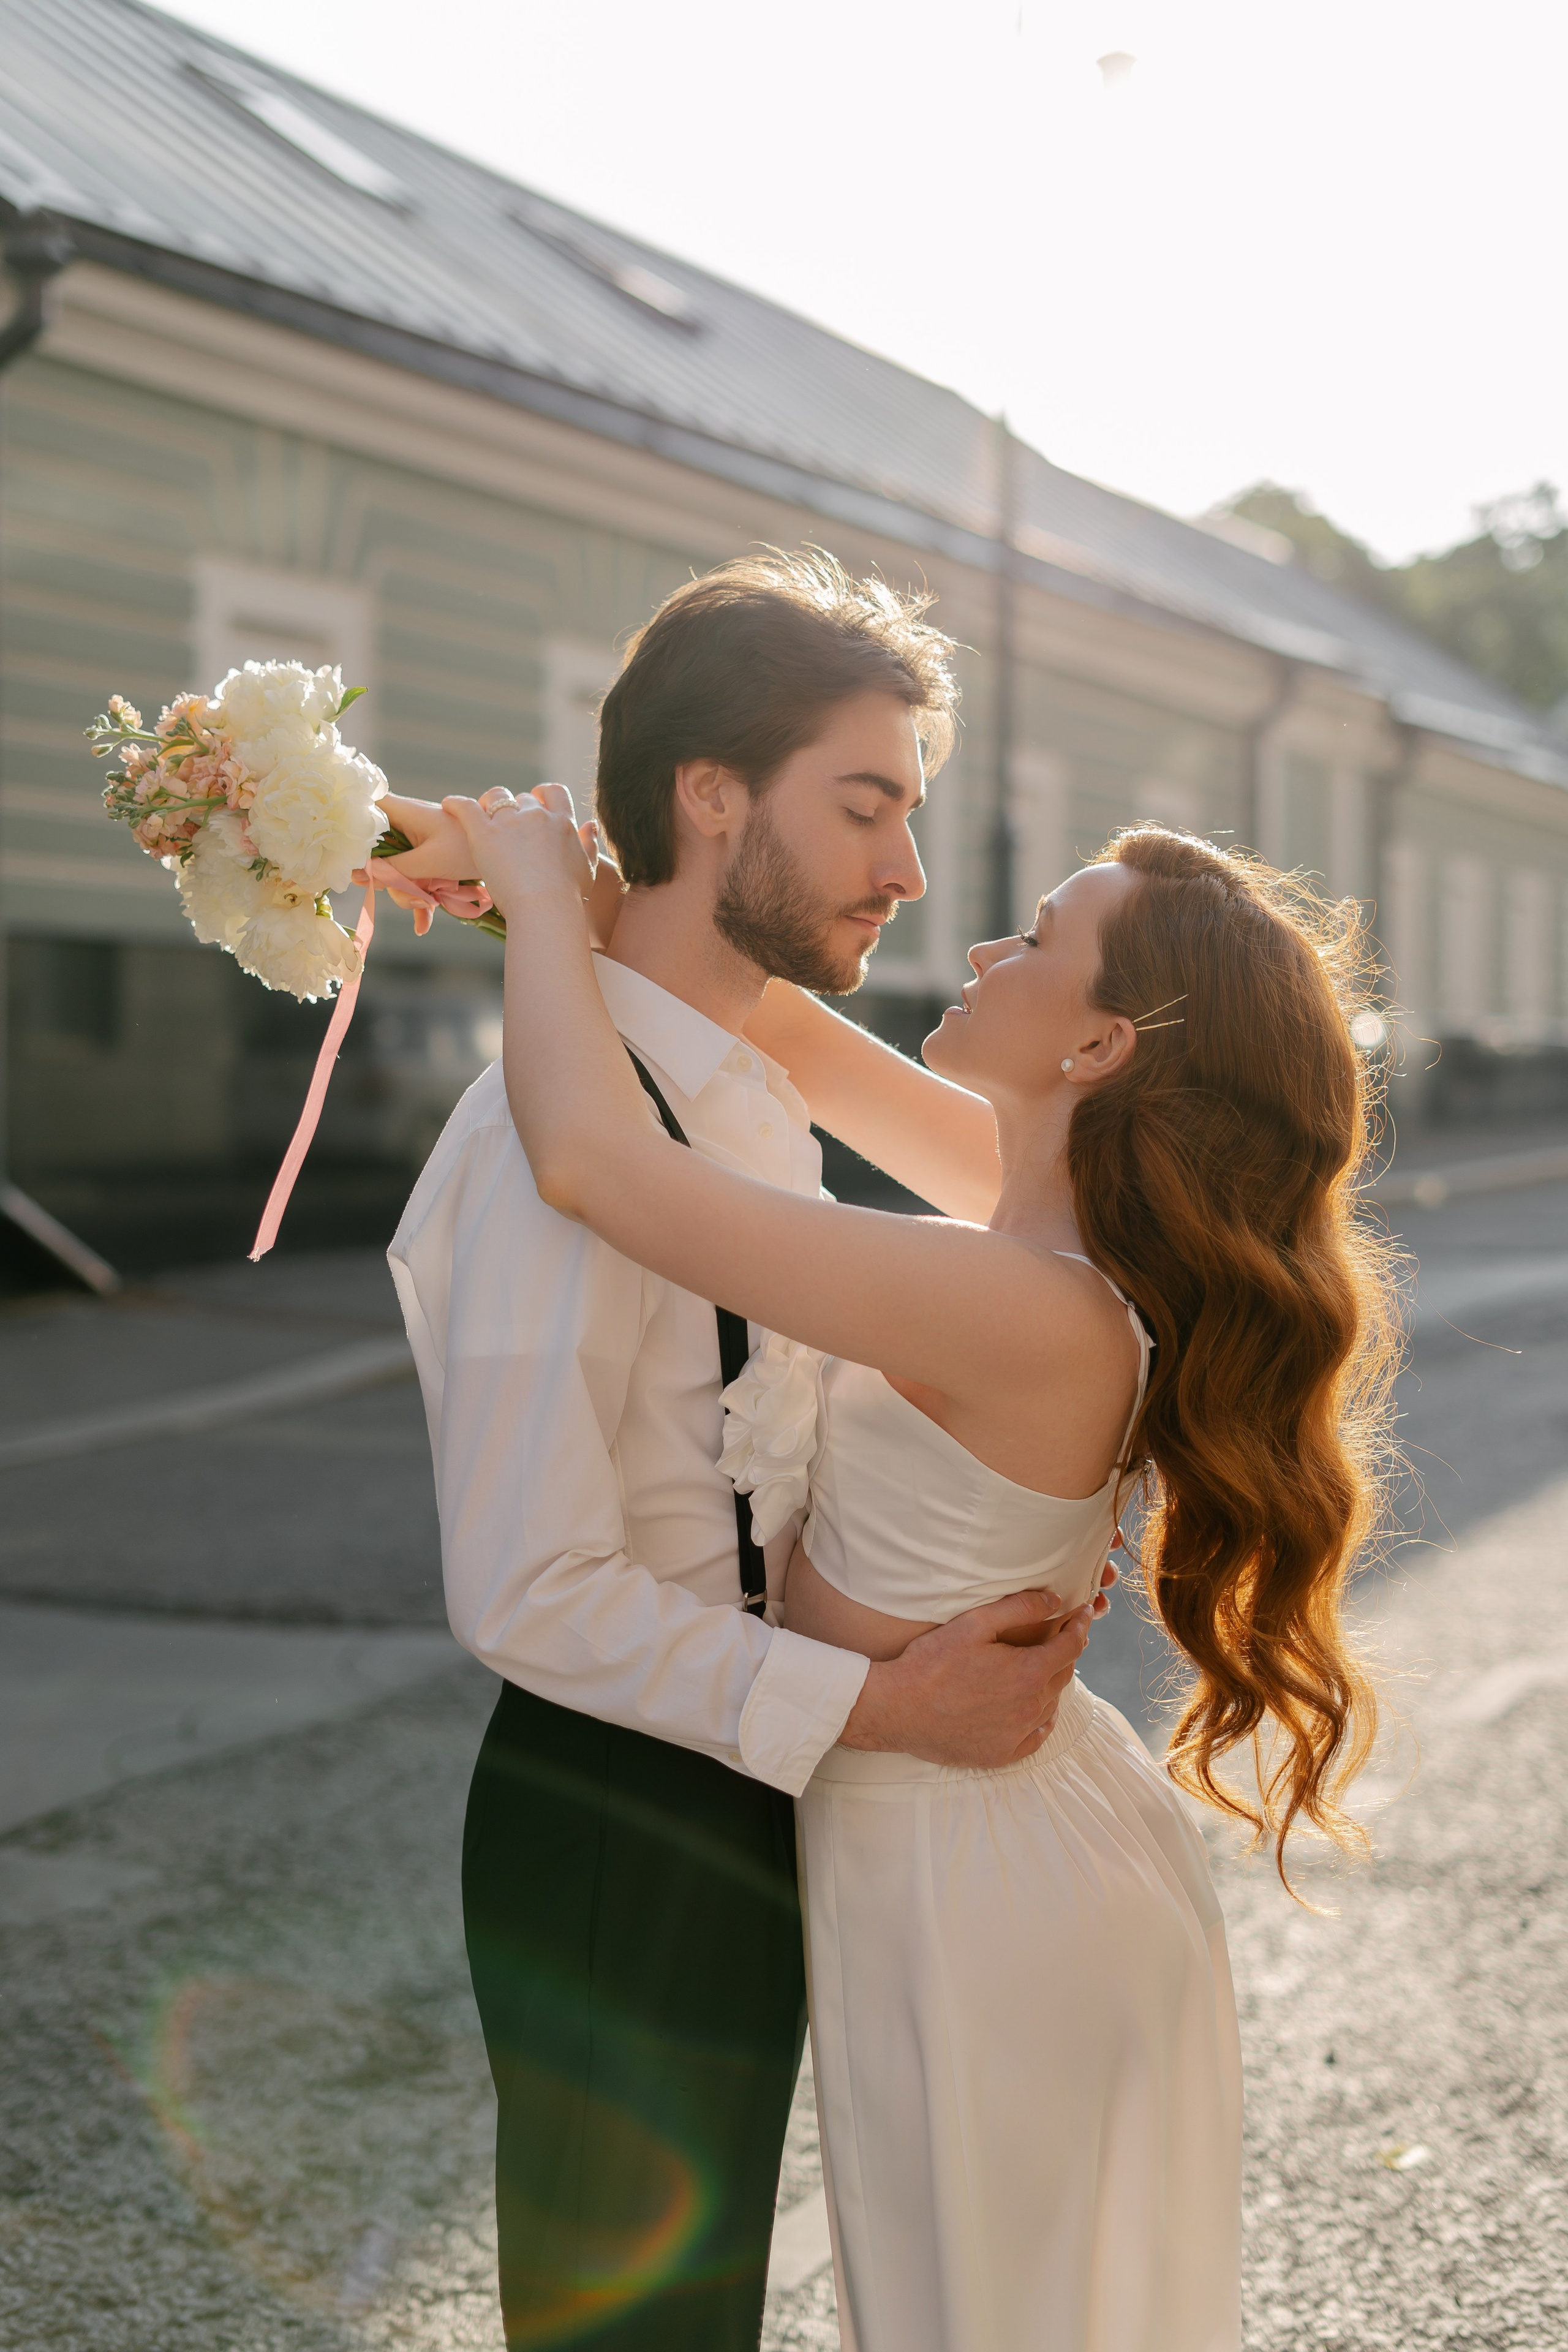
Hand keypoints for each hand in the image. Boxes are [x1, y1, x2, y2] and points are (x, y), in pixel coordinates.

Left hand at [444, 785, 597, 919]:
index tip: (535, 802)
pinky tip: (449, 804)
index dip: (541, 794)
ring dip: (490, 803)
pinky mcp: (484, 833)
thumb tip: (590, 824)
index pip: (553, 792)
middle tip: (505, 826)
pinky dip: (456, 803)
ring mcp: (510, 822)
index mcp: (562, 822)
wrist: (546, 908)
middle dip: (514, 808)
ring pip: (496, 797)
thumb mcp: (587, 870)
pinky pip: (466, 808)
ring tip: (482, 817)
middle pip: (522, 798)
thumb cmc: (569, 897)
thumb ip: (588, 845)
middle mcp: (537, 815)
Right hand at [840, 1589, 1095, 1768]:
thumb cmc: (931, 1662)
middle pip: (1063, 1673)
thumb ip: (1019, 1608)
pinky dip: (1043, 1719)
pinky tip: (1037, 1709)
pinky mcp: (1002, 1754)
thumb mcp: (974, 1623)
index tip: (1084, 1612)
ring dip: (1052, 1682)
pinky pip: (1037, 1737)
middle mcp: (1030, 1707)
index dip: (1080, 1625)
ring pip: (1051, 1704)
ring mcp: (1017, 1734)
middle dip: (1066, 1650)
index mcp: (1028, 1672)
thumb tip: (1054, 1600)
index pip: (1070, 1645)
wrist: (897, 1709)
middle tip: (1063, 1634)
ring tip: (1044, 1666)